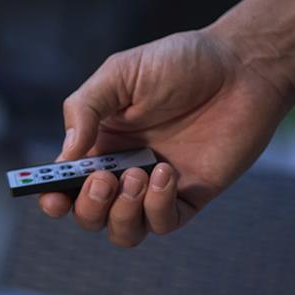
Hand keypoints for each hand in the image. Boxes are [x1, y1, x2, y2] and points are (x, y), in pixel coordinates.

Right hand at [39, 29, 291, 246]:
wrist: (242, 66)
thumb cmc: (179, 62)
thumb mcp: (119, 73)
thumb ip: (84, 109)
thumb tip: (67, 154)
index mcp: (99, 143)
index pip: (65, 184)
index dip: (52, 198)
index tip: (52, 198)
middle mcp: (123, 170)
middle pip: (89, 216)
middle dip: (89, 206)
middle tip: (103, 178)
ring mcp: (156, 187)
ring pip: (123, 231)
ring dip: (121, 213)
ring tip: (137, 174)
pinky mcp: (191, 196)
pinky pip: (163, 223)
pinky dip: (157, 207)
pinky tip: (165, 173)